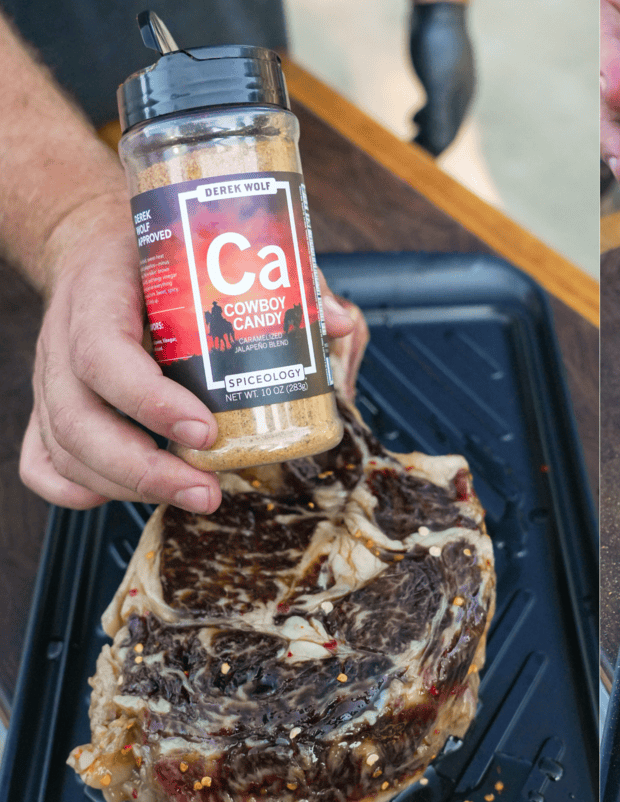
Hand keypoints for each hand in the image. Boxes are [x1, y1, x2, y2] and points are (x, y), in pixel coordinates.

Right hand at [19, 191, 356, 513]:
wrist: (101, 245)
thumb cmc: (163, 253)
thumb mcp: (210, 246)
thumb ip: (277, 277)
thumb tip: (337, 322)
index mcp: (99, 292)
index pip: (104, 354)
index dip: (149, 400)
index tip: (206, 431)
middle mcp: (63, 340)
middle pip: (78, 420)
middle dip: (143, 469)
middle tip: (208, 491)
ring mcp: (51, 379)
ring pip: (65, 449)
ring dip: (128, 486)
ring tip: (197, 496)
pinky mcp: (49, 407)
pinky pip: (42, 462)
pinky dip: (79, 491)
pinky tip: (130, 495)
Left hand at [410, 0, 474, 156]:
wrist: (439, 4)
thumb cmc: (438, 42)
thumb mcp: (437, 82)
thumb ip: (439, 115)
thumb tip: (439, 149)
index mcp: (461, 101)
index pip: (449, 137)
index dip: (432, 154)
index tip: (415, 168)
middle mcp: (459, 95)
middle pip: (446, 131)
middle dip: (429, 147)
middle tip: (408, 160)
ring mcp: (449, 83)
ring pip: (440, 118)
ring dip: (425, 133)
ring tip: (410, 141)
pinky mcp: (438, 71)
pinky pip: (434, 102)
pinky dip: (424, 115)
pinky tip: (413, 116)